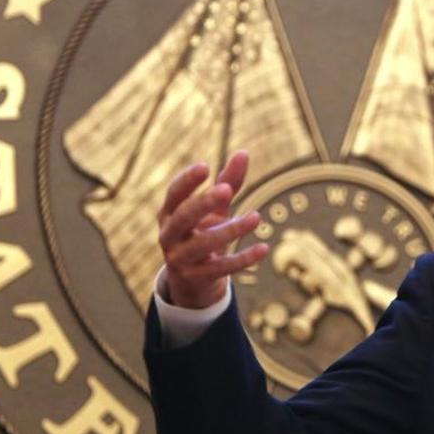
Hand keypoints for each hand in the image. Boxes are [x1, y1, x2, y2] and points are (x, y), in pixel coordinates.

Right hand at [158, 151, 268, 308]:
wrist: (193, 281)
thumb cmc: (202, 233)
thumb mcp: (215, 210)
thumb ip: (228, 182)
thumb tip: (244, 152)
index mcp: (169, 214)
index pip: (174, 195)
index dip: (187, 181)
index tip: (205, 166)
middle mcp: (169, 236)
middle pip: (182, 218)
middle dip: (203, 203)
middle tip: (226, 190)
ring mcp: (180, 259)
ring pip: (202, 244)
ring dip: (231, 230)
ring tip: (257, 216)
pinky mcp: (196, 278)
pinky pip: (220, 268)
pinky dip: (243, 259)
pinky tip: (264, 248)